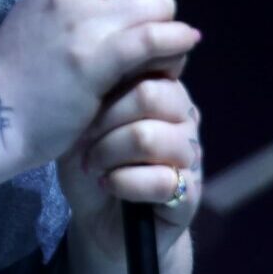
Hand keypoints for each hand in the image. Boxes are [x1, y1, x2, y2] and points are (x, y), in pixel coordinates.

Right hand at [0, 0, 200, 170]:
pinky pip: (152, 37)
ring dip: (168, 28)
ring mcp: (78, 24)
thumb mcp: (41, 11)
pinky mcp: (91, 61)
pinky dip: (175, 43)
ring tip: (157, 56)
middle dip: (159, 0)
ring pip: (158, 2)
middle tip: (149, 32)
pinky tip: (174, 56)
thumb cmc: (22, 70)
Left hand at [58, 72, 203, 260]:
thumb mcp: (81, 118)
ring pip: (153, 138)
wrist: (98, 220)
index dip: (116, 76)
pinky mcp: (191, 195)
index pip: (154, 60)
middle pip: (153, 95)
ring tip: (92, 165)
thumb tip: (99, 53)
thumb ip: (95, 86)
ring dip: (110, 152)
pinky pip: (162, 180)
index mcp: (160, 89)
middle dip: (108, 117)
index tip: (86, 97)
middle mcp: (183, 117)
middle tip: (85, 137)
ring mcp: (191, 155)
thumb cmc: (89, 160)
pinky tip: (108, 184)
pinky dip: (124, 182)